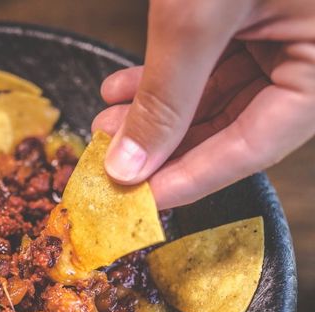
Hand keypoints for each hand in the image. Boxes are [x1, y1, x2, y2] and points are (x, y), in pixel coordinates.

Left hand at [93, 0, 314, 208]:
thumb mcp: (199, 15)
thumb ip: (166, 93)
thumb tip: (128, 164)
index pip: (251, 150)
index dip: (189, 181)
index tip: (140, 201)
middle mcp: (305, 60)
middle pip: (228, 131)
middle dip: (161, 147)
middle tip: (114, 163)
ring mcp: (278, 39)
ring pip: (210, 100)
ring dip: (153, 115)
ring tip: (108, 125)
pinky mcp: (251, 20)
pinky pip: (205, 65)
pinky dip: (162, 78)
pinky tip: (122, 90)